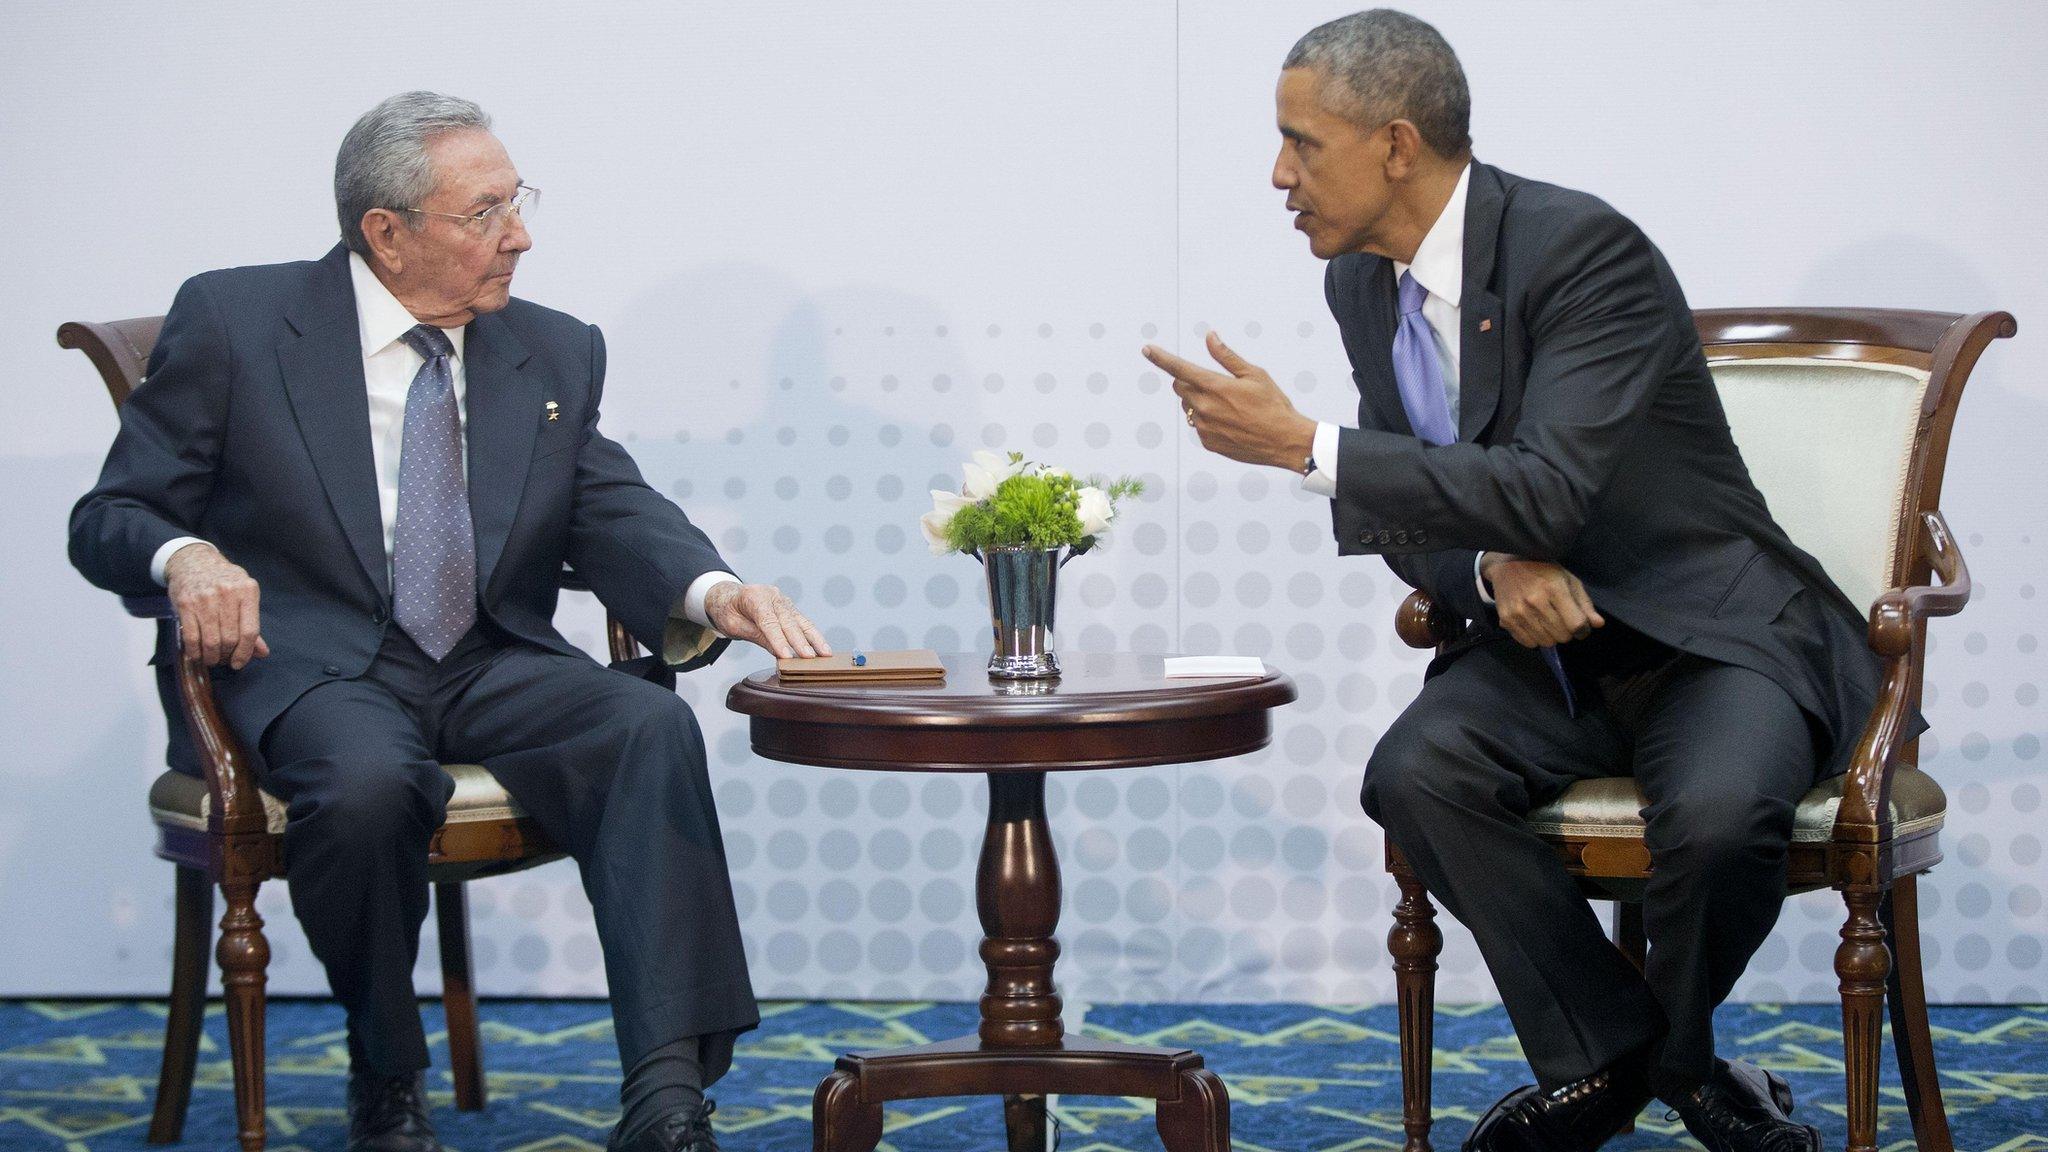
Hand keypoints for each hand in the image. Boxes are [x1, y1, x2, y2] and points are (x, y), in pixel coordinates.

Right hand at [164, 543, 269, 668]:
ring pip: (211, 641)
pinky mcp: (185, 604)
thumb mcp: (243, 595)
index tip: (239, 663)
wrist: (193, 561)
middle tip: (224, 659)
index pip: (250, 631)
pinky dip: (195, 651)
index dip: (245, 652)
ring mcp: (205, 598)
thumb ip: (251, 623)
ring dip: (211, 657)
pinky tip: (197, 654)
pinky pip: (191, 637)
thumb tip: (262, 652)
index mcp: (247, 591)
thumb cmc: (223, 582)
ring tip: (212, 658)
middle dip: (227, 655)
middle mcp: (227, 593)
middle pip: (230, 638)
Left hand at [704, 581, 830, 659]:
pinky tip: (822, 648)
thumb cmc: (727, 612)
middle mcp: (772, 595)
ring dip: (814, 638)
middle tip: (809, 658)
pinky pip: (802, 622)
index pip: (768, 621)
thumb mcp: (733, 625)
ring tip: (825, 654)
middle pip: (787, 621)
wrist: (728, 597)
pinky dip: (813, 635)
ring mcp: (783, 600)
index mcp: (754, 596)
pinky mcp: (790, 608)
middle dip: (799, 641)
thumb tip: (778, 652)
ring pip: (800, 621)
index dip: (778, 639)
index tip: (787, 656)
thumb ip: (756, 635)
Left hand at [1142, 330, 1315, 470]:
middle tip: (1216, 383)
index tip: (1147, 348)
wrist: (1284, 442)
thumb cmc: (1273, 404)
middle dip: (1190, 380)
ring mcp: (1204, 427)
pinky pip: (1198, 425)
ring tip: (1230, 406)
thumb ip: (1226, 356)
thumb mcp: (1254, 374)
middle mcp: (1205, 408)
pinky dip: (1208, 420)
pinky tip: (1231, 422)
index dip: (1161, 358)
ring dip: (1200, 401)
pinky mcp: (1208, 442)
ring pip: (1189, 407)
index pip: (1179, 369)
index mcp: (1215, 387)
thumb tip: (1209, 336)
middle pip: (1180, 387)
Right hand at [1481, 553, 1604, 647]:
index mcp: (1555, 589)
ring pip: (1546, 642)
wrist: (1507, 566)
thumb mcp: (1569, 580)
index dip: (1583, 629)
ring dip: (1550, 635)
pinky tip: (1533, 624)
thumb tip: (1598, 624)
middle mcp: (1535, 602)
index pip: (1576, 624)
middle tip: (1561, 620)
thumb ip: (1584, 603)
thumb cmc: (1543, 571)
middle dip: (1566, 632)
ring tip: (1546, 621)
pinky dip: (1534, 638)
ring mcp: (1518, 612)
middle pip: (1562, 636)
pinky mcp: (1506, 620)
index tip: (1581, 626)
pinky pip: (1528, 643)